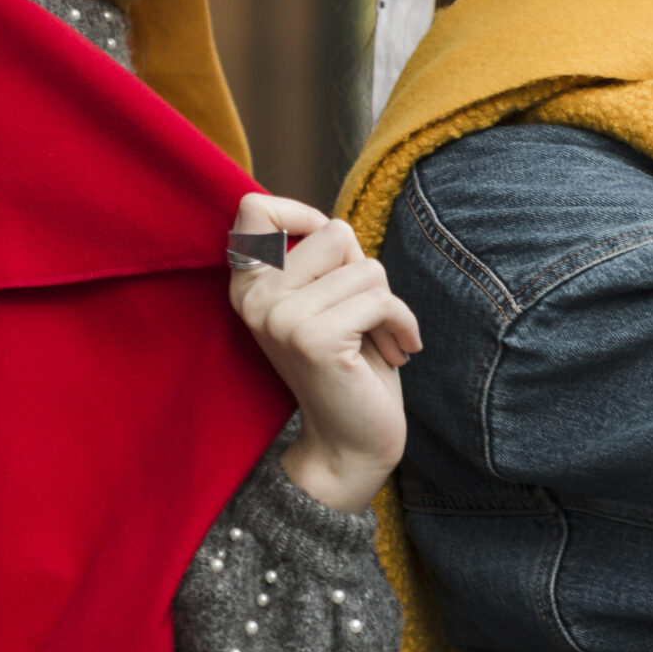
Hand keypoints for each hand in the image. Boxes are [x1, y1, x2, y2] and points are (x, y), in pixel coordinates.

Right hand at [227, 193, 423, 513]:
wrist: (349, 443)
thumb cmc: (348, 365)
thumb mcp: (325, 301)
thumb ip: (319, 260)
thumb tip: (335, 226)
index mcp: (249, 286)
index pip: (255, 208)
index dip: (303, 214)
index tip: (335, 255)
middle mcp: (255, 298)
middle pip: (335, 232)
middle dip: (364, 271)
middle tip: (363, 316)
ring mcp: (280, 318)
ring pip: (366, 268)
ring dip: (389, 306)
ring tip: (378, 340)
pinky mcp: (313, 338)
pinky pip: (381, 299)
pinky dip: (403, 324)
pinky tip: (398, 352)